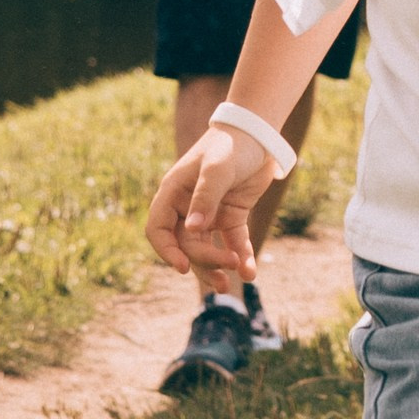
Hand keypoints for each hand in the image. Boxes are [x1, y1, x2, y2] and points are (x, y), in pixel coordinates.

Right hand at [147, 126, 267, 290]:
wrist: (259, 134)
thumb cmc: (232, 145)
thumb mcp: (218, 168)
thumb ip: (206, 197)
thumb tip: (193, 230)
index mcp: (173, 193)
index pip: (158, 229)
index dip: (166, 251)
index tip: (183, 268)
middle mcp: (187, 206)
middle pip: (186, 245)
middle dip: (204, 261)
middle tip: (227, 268)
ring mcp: (209, 213)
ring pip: (206, 249)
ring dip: (217, 267)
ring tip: (230, 284)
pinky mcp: (231, 216)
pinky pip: (232, 242)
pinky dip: (241, 257)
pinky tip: (250, 272)